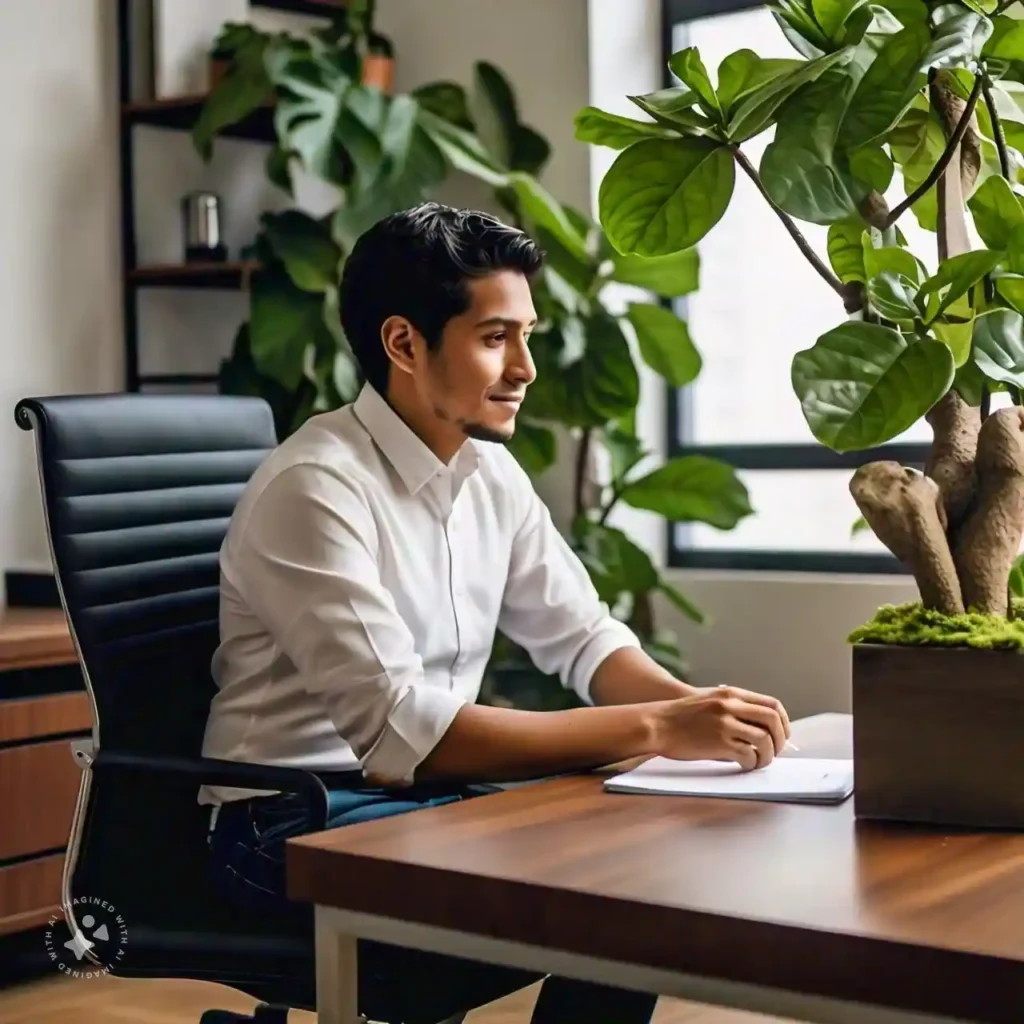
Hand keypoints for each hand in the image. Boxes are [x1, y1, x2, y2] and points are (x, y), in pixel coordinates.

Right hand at [653, 686, 790, 770]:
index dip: (783, 723)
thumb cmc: (682, 717)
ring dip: (767, 756)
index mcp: (731, 694)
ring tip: (759, 762)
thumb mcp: (710, 701)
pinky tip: (745, 765)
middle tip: (774, 752)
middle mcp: (731, 706)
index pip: (772, 705)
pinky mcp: (719, 742)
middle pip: (773, 721)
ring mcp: (725, 723)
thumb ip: (734, 709)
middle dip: (780, 740)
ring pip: (764, 740)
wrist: (657, 723)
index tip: (781, 736)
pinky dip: (752, 763)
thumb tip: (762, 730)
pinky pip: (748, 755)